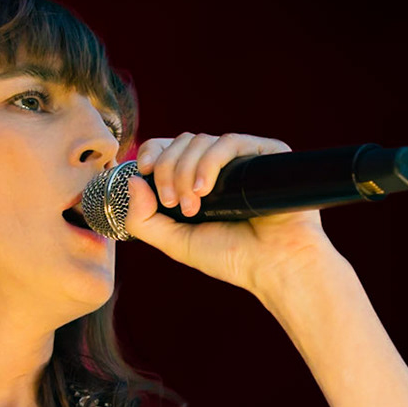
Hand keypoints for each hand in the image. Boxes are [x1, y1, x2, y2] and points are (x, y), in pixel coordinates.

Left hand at [123, 132, 340, 296]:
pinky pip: (229, 142)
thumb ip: (144, 220)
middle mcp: (220, 165)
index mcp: (199, 179)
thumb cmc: (233, 257)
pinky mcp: (266, 153)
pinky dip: (209, 163)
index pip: (169, 147)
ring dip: (186, 171)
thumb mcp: (176, 243)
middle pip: (181, 142)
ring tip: (193, 206)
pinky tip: (205, 189)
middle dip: (169, 170)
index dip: (152, 151)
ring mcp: (242, 157)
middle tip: (176, 204)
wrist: (276, 266)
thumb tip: (131, 180)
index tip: (145, 171)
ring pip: (201, 140)